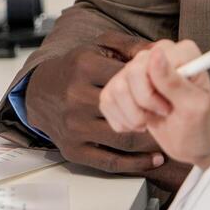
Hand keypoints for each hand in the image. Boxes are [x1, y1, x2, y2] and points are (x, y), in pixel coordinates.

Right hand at [24, 31, 166, 175]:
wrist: (39, 92)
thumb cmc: (74, 68)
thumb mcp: (100, 47)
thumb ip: (132, 46)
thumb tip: (162, 50)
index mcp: (84, 67)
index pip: (129, 79)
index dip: (155, 85)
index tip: (169, 88)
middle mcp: (77, 97)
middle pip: (129, 111)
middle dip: (154, 113)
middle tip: (171, 113)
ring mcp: (74, 127)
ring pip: (124, 139)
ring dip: (150, 140)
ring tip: (164, 132)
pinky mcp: (74, 150)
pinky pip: (112, 161)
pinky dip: (137, 163)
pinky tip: (153, 157)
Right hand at [99, 40, 209, 169]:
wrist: (194, 142)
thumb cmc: (201, 125)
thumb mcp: (194, 107)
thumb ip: (174, 81)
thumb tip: (156, 54)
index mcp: (180, 53)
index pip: (147, 62)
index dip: (152, 92)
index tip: (169, 107)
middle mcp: (157, 55)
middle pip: (129, 74)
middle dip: (143, 105)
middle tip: (163, 113)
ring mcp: (137, 70)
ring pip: (115, 89)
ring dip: (132, 115)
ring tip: (150, 120)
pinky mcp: (122, 87)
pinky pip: (106, 100)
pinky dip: (121, 120)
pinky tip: (139, 122)